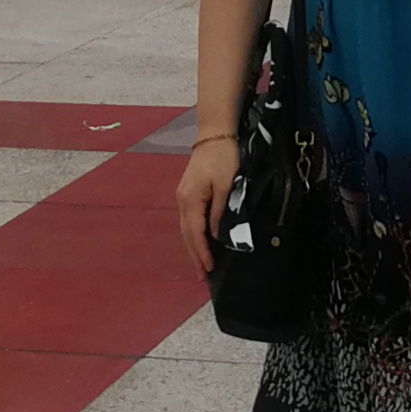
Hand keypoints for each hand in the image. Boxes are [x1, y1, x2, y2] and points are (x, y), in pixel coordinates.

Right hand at [175, 134, 235, 277]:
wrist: (215, 134)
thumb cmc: (224, 158)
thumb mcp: (228, 185)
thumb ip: (221, 212)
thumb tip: (216, 235)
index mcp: (191, 199)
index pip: (196, 233)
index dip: (202, 253)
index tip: (209, 269)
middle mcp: (182, 200)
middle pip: (187, 234)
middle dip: (194, 255)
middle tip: (201, 276)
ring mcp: (182, 196)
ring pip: (186, 228)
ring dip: (192, 247)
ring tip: (200, 265)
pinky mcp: (187, 192)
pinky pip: (189, 220)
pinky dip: (193, 235)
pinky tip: (199, 242)